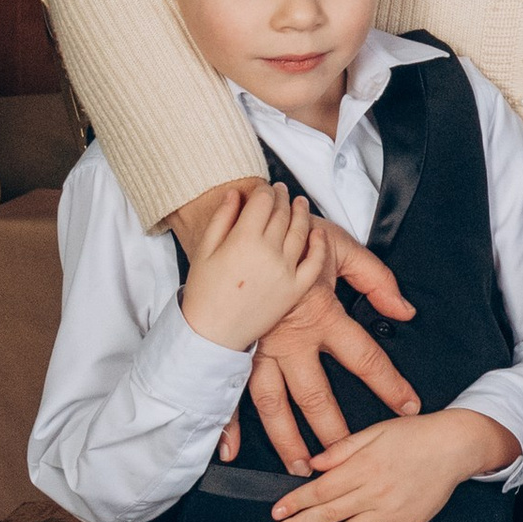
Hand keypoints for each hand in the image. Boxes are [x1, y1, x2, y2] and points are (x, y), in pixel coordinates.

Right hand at [169, 189, 421, 463]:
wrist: (241, 220)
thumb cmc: (293, 232)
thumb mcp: (342, 247)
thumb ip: (377, 281)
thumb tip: (405, 312)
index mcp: (320, 313)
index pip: (364, 357)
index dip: (389, 384)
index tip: (408, 407)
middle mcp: (287, 337)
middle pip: (314, 394)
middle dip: (334, 431)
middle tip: (348, 461)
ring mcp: (257, 345)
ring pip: (271, 402)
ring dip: (285, 438)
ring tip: (301, 466)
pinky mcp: (233, 346)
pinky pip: (228, 390)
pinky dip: (226, 422)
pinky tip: (229, 449)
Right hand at [177, 183, 328, 351]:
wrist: (213, 333)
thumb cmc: (204, 292)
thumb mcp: (204, 250)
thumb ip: (222, 218)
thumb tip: (235, 194)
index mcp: (243, 239)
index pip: (262, 201)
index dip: (265, 190)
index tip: (264, 188)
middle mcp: (268, 252)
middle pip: (282, 213)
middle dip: (282, 197)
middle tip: (281, 190)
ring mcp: (285, 271)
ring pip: (300, 231)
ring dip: (301, 212)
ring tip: (299, 203)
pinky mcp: (295, 289)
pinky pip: (314, 262)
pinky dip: (318, 245)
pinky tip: (317, 233)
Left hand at [263, 406, 517, 521]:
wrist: (455, 446)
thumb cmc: (416, 435)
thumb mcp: (376, 430)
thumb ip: (343, 447)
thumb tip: (314, 462)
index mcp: (364, 466)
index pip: (322, 489)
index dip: (296, 501)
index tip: (277, 512)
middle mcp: (374, 491)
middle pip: (329, 513)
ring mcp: (391, 511)